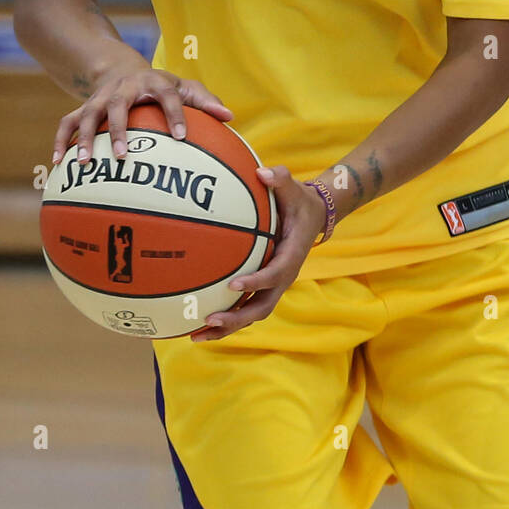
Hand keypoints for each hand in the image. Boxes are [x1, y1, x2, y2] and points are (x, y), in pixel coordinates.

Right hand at [51, 63, 232, 164]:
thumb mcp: (185, 87)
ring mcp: (101, 97)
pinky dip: (61, 141)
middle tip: (122, 155)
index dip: (174, 114)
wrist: (123, 69)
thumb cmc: (162, 87)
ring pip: (88, 114)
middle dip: (118, 128)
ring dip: (84, 137)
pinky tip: (58, 164)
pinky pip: (67, 123)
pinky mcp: (84, 106)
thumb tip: (229, 117)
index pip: (167, 95)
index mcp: (154, 82)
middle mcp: (124, 87)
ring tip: (83, 162)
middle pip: (118, 104)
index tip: (182, 138)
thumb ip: (205, 101)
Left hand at [191, 164, 326, 341]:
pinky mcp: (263, 287)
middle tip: (209, 320)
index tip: (233, 284)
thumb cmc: (298, 201)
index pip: (276, 274)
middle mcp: (283, 277)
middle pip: (262, 307)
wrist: (313, 216)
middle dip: (237, 318)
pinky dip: (225, 318)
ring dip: (227, 327)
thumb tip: (263, 173)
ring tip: (196, 335)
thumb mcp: (294, 187)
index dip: (257, 282)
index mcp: (292, 255)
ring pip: (252, 314)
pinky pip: (244, 308)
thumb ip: (281, 179)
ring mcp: (273, 285)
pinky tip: (196, 322)